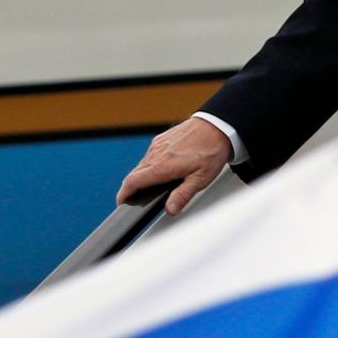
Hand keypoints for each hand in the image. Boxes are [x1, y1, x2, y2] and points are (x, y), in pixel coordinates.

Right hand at [117, 117, 231, 216]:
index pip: (132, 182)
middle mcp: (156, 154)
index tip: (121, 202)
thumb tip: (170, 210)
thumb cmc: (211, 151)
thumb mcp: (200, 179)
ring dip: (142, 176)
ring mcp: (157, 145)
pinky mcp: (161, 139)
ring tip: (150, 187)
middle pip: (133, 174)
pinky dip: (150, 165)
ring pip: (142, 164)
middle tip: (133, 198)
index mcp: (162, 166)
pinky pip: (150, 155)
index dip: (123, 194)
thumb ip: (182, 195)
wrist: (216, 127)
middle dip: (131, 188)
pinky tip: (162, 169)